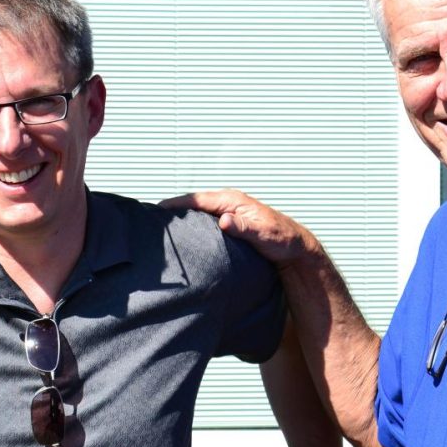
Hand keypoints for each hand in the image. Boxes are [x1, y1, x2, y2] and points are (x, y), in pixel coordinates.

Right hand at [160, 190, 315, 264]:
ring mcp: (228, 213)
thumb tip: (223, 221)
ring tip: (161, 228)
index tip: (157, 209)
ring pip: (199, 212)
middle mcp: (228, 203)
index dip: (177, 204)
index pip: (198, 199)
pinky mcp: (229, 223)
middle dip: (174, 209)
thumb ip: (243, 227)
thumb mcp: (263, 234)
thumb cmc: (281, 239)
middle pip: (194, 203)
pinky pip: (205, 221)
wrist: (295, 248)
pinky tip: (183, 235)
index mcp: (232, 201)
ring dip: (182, 217)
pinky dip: (192, 224)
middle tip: (151, 221)